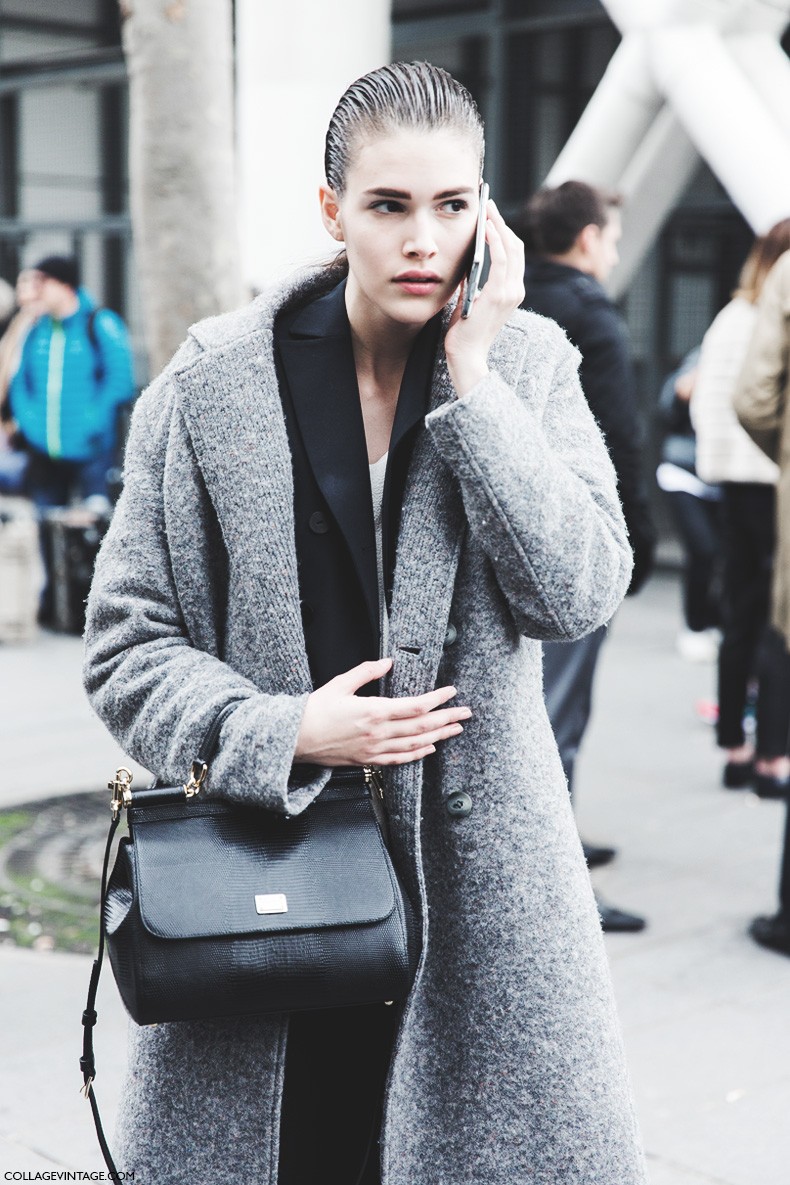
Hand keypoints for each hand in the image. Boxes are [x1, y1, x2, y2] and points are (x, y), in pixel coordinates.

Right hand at [294, 657, 471, 766]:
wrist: (294, 739)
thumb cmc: (314, 711)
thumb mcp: (340, 684)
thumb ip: (367, 671)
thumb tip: (388, 662)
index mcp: (373, 711)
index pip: (415, 706)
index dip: (437, 700)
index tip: (451, 692)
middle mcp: (378, 733)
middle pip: (422, 726)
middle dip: (447, 718)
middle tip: (465, 712)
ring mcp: (374, 749)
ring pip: (415, 744)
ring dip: (439, 736)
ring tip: (455, 729)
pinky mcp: (368, 760)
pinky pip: (399, 760)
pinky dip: (418, 754)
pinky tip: (429, 748)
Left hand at [444, 199, 525, 396]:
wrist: (466, 356)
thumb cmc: (464, 332)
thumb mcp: (470, 299)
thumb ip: (472, 281)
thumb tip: (465, 259)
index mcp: (511, 292)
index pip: (513, 255)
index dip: (504, 232)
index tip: (491, 215)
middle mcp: (516, 290)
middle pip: (515, 246)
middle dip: (502, 222)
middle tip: (488, 203)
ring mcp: (511, 292)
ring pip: (511, 248)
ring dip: (499, 225)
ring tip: (487, 208)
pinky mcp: (500, 294)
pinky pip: (501, 259)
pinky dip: (495, 240)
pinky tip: (486, 227)